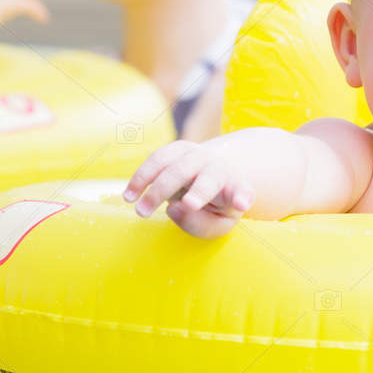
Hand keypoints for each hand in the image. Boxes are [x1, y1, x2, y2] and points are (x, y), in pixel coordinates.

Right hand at [123, 140, 255, 237]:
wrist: (214, 174)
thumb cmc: (216, 207)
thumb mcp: (217, 224)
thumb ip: (200, 224)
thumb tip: (174, 208)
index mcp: (236, 188)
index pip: (242, 192)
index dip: (241, 197)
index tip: (240, 204)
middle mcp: (219, 168)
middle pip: (204, 178)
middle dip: (188, 193)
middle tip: (167, 211)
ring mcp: (198, 155)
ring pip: (175, 166)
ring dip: (154, 188)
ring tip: (139, 210)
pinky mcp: (178, 149)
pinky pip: (158, 159)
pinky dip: (142, 177)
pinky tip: (130, 195)